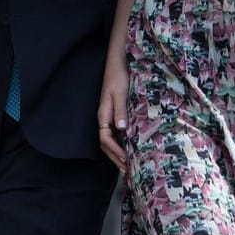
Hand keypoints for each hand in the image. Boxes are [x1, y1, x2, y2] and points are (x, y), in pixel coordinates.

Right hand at [98, 50, 130, 172]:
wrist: (118, 63)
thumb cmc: (118, 76)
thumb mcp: (120, 92)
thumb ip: (120, 110)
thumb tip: (122, 129)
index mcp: (103, 115)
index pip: (105, 139)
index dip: (115, 151)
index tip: (126, 160)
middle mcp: (105, 118)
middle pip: (106, 145)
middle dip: (115, 158)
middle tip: (127, 171)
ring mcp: (110, 117)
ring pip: (110, 141)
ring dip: (118, 154)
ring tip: (128, 166)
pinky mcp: (116, 114)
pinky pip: (116, 134)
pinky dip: (122, 145)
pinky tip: (130, 149)